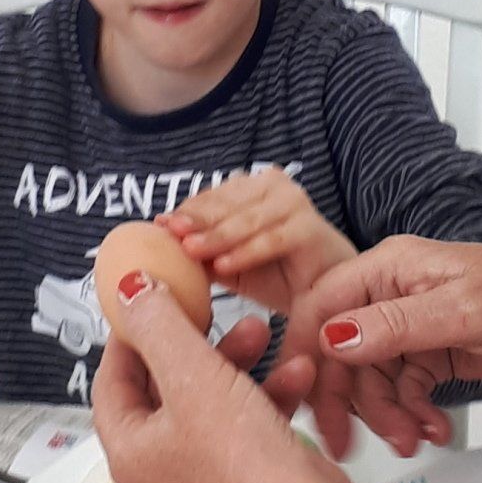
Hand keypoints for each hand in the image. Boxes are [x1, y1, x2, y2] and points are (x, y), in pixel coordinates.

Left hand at [92, 285, 339, 482]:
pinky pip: (244, 428)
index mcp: (129, 454)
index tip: (151, 301)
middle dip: (198, 344)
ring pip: (210, 405)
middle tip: (215, 309)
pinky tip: (297, 372)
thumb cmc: (242, 460)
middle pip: (164, 391)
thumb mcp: (192, 376)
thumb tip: (128, 289)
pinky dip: (266, 396)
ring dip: (239, 364)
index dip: (130, 337)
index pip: (111, 383)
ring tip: (266, 331)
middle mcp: (158, 474)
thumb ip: (157, 325)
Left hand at [162, 169, 353, 316]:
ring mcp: (294, 203)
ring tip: (190, 251)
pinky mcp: (309, 227)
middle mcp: (273, 186)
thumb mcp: (227, 261)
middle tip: (170, 233)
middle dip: (196, 220)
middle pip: (226, 203)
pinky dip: (245, 252)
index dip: (185, 211)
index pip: (211, 197)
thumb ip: (200, 250)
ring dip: (216, 236)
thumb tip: (161, 234)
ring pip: (246, 219)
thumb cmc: (275, 275)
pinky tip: (223, 265)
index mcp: (251, 187)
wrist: (321, 296)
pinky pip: (271, 239)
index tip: (160, 225)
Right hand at [284, 239, 481, 456]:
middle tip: (349, 444)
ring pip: (370, 380)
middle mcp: (390, 295)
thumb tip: (336, 338)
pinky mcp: (428, 355)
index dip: (306, 352)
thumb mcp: (463, 310)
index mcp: (389, 267)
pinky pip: (401, 392)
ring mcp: (408, 328)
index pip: (322, 306)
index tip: (306, 398)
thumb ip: (396, 325)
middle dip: (347, 400)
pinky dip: (412, 415)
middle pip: (340, 352)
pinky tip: (435, 429)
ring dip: (386, 416)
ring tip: (415, 439)